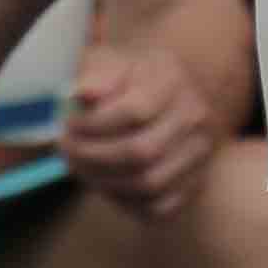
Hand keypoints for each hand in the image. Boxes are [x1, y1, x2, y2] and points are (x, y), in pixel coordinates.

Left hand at [59, 35, 224, 222]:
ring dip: (103, 182)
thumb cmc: (130, 78)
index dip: (93, 125)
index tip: (69, 125)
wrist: (168, 95)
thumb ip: (97, 73)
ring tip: (80, 168)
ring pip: (149, 184)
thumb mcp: (111, 59)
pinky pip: (159, 208)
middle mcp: (195, 116)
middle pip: (141, 152)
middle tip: (67, 151)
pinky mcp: (195, 184)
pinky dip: (125, 203)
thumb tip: (84, 94)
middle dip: (93, 157)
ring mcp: (200, 153)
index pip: (134, 111)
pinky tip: (106, 183)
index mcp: (172, 79)